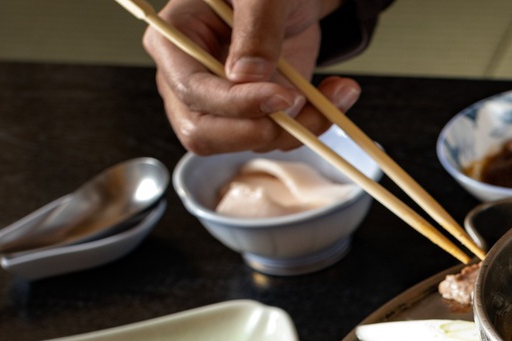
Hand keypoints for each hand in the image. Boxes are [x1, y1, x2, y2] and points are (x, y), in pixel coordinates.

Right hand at [143, 0, 358, 153]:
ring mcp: (221, 102)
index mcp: (173, 42)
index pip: (192, 90)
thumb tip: (246, 77)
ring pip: (250, 140)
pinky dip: (315, 123)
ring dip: (301, 127)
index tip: (284, 96)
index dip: (237, 103)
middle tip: (303, 106)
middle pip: (204, 134)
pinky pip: (279, 136)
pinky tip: (338, 94)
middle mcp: (188, 80)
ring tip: (338, 91)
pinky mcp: (255, 113)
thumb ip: (256, 29)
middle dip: (260, 129)